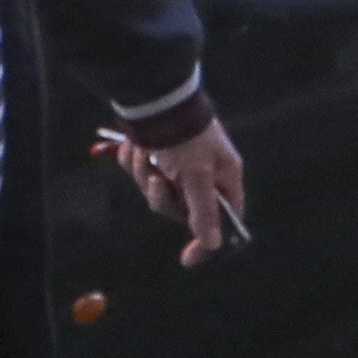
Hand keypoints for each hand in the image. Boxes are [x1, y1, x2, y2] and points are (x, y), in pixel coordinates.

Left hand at [109, 107, 248, 260]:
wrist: (156, 97)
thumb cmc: (185, 138)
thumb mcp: (197, 176)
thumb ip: (204, 212)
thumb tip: (214, 243)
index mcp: (222, 176)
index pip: (222, 219)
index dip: (205, 239)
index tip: (186, 260)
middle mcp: (202, 172)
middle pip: (180, 207)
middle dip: (161, 194)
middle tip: (157, 178)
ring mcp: (176, 162)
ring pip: (155, 189)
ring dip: (144, 173)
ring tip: (145, 152)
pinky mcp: (154, 151)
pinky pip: (141, 171)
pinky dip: (135, 160)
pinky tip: (136, 144)